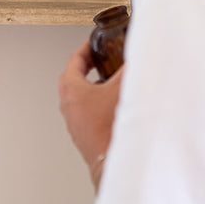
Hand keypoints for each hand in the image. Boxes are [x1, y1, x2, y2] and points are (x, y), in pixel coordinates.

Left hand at [58, 40, 122, 172]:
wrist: (110, 160)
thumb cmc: (108, 128)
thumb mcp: (121, 89)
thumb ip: (128, 69)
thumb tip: (136, 59)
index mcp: (71, 88)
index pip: (74, 60)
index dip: (86, 48)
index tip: (93, 43)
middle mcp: (68, 104)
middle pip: (74, 77)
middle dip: (88, 66)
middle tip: (99, 59)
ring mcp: (74, 120)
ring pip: (80, 96)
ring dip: (93, 85)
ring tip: (109, 81)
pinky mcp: (83, 133)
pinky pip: (87, 111)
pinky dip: (97, 102)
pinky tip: (113, 105)